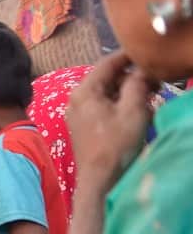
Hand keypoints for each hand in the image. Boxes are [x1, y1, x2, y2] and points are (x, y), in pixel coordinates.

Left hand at [66, 51, 156, 193]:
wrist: (100, 180)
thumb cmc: (116, 144)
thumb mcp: (133, 111)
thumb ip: (138, 85)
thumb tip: (143, 69)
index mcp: (85, 90)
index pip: (108, 63)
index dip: (129, 56)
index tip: (148, 53)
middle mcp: (77, 98)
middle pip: (108, 78)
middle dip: (133, 78)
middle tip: (156, 80)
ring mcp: (80, 112)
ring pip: (109, 94)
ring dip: (130, 93)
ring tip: (152, 96)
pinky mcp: (85, 125)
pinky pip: (106, 107)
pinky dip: (122, 106)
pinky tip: (139, 113)